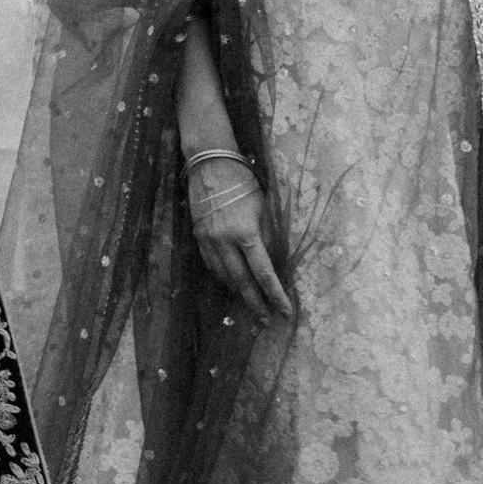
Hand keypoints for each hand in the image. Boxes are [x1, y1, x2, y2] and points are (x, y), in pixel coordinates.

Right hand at [184, 151, 292, 319]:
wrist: (209, 163)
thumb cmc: (243, 181)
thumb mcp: (262, 207)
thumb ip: (266, 235)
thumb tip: (271, 260)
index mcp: (245, 233)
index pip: (263, 273)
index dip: (275, 295)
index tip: (284, 311)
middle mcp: (224, 241)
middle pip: (241, 282)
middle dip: (255, 303)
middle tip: (265, 320)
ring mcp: (207, 240)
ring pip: (223, 276)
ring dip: (238, 291)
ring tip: (250, 303)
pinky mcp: (198, 236)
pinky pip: (211, 264)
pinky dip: (222, 276)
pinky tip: (231, 282)